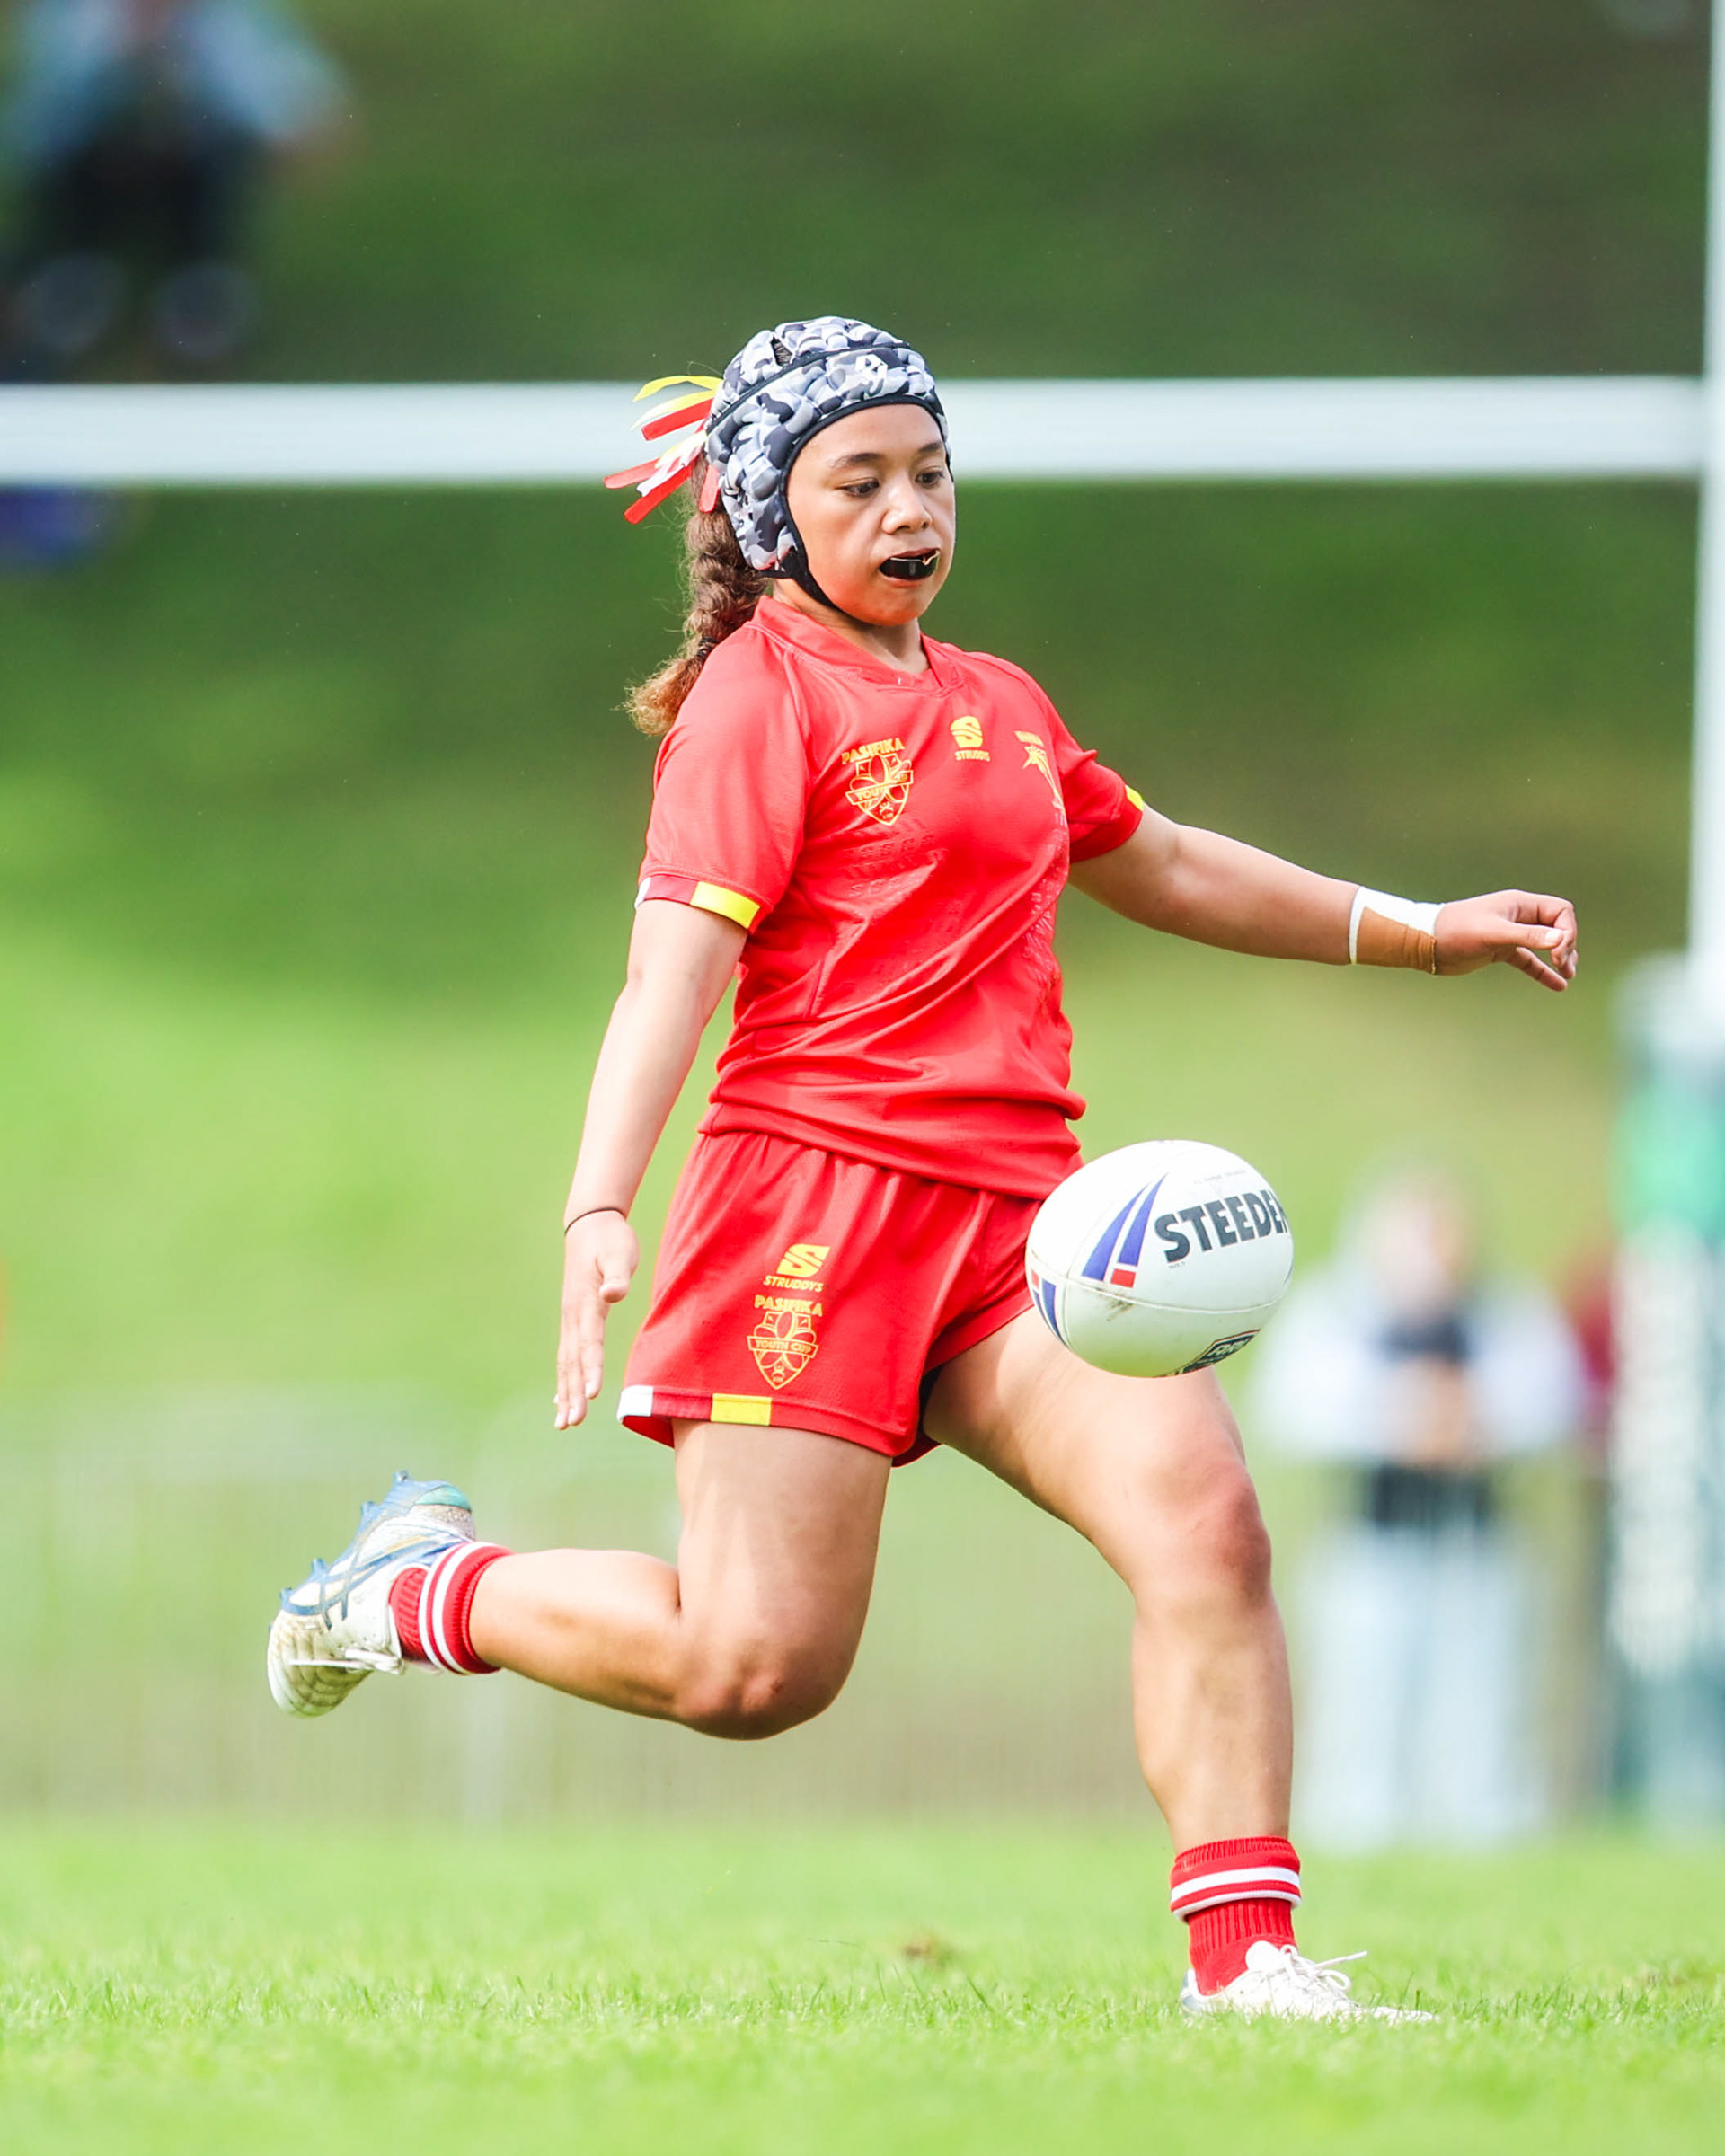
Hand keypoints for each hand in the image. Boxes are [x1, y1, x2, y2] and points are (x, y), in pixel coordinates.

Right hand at [555, 1211, 638, 1428]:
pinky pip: (567, 1357)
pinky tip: (562, 1401)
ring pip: (566, 1364)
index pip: (589, 1342)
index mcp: (585, 1303)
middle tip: (573, 1423)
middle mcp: (572, 1316)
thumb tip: (612, 1293)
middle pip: (572, 1361)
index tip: (592, 1394)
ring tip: (564, 1423)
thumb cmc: (610, 1240)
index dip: (591, 1368)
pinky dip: (564, 1380)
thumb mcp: (619, 1252)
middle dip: (573, 1393)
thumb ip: (617, 1274)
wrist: (590, 1225)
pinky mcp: (573, 1320)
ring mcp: (569, 1319)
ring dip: (566, 1393)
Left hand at [1434, 890, 1576, 991]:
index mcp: (1520, 904)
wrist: (1427, 942)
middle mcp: (1518, 916)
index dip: (1567, 931)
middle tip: (1563, 965)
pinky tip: (1558, 985)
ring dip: (1560, 958)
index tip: (1558, 953)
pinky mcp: (1500, 950)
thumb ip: (1527, 936)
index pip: (1560, 911)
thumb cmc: (1457, 930)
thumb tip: (1560, 940)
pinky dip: (1543, 971)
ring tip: (1568, 975)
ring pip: (1545, 944)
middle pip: (1557, 927)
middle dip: (1567, 945)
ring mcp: (1510, 934)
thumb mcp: (1494, 933)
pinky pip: (1529, 960)